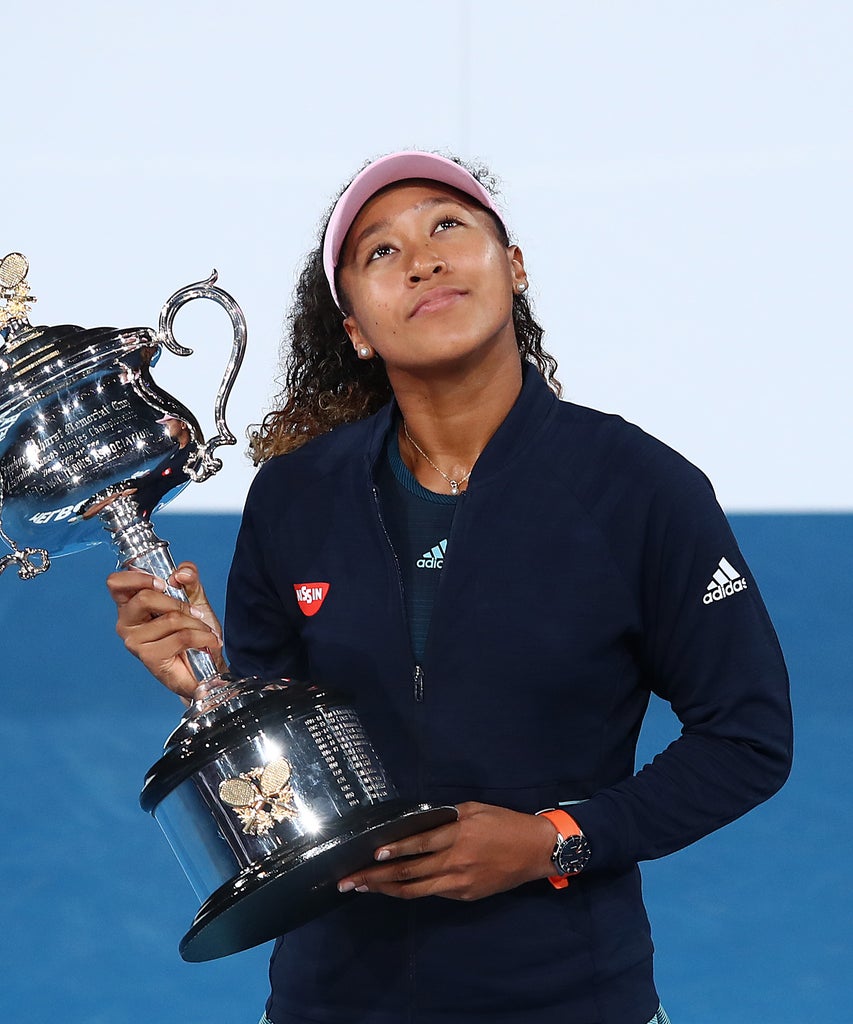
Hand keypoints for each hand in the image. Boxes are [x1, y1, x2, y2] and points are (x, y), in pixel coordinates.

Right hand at [105, 562, 225, 698]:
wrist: (206, 664)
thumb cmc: (194, 631)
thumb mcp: (194, 597)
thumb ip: (189, 578)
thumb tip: (181, 572)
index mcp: (131, 604)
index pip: (116, 583)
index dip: (138, 577)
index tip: (163, 583)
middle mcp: (126, 623)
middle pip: (144, 597)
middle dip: (178, 602)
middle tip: (195, 612)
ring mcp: (135, 641)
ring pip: (169, 618)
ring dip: (196, 623)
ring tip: (203, 631)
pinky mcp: (149, 657)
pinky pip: (181, 636)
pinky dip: (202, 637)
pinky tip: (208, 641)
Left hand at [337, 802, 556, 900]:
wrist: (535, 850)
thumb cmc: (504, 823)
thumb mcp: (474, 809)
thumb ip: (445, 817)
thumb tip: (417, 823)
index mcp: (458, 836)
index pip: (419, 845)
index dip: (395, 851)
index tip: (372, 855)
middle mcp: (455, 862)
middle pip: (409, 873)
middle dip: (376, 877)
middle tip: (349, 880)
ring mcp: (459, 883)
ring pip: (416, 890)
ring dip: (386, 890)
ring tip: (362, 888)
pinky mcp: (465, 895)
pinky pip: (434, 892)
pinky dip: (411, 891)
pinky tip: (393, 889)